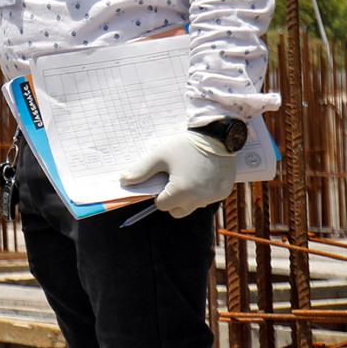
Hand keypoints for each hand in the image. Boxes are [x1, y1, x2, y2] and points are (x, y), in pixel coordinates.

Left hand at [119, 127, 236, 218]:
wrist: (217, 136)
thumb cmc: (185, 145)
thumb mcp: (159, 156)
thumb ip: (140, 171)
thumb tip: (124, 181)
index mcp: (181, 191)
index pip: (162, 205)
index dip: (159, 194)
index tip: (163, 181)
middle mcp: (198, 199)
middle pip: (177, 211)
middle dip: (172, 200)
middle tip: (174, 181)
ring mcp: (213, 197)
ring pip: (193, 206)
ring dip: (188, 197)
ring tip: (189, 176)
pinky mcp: (223, 193)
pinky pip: (208, 199)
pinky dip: (203, 192)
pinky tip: (203, 176)